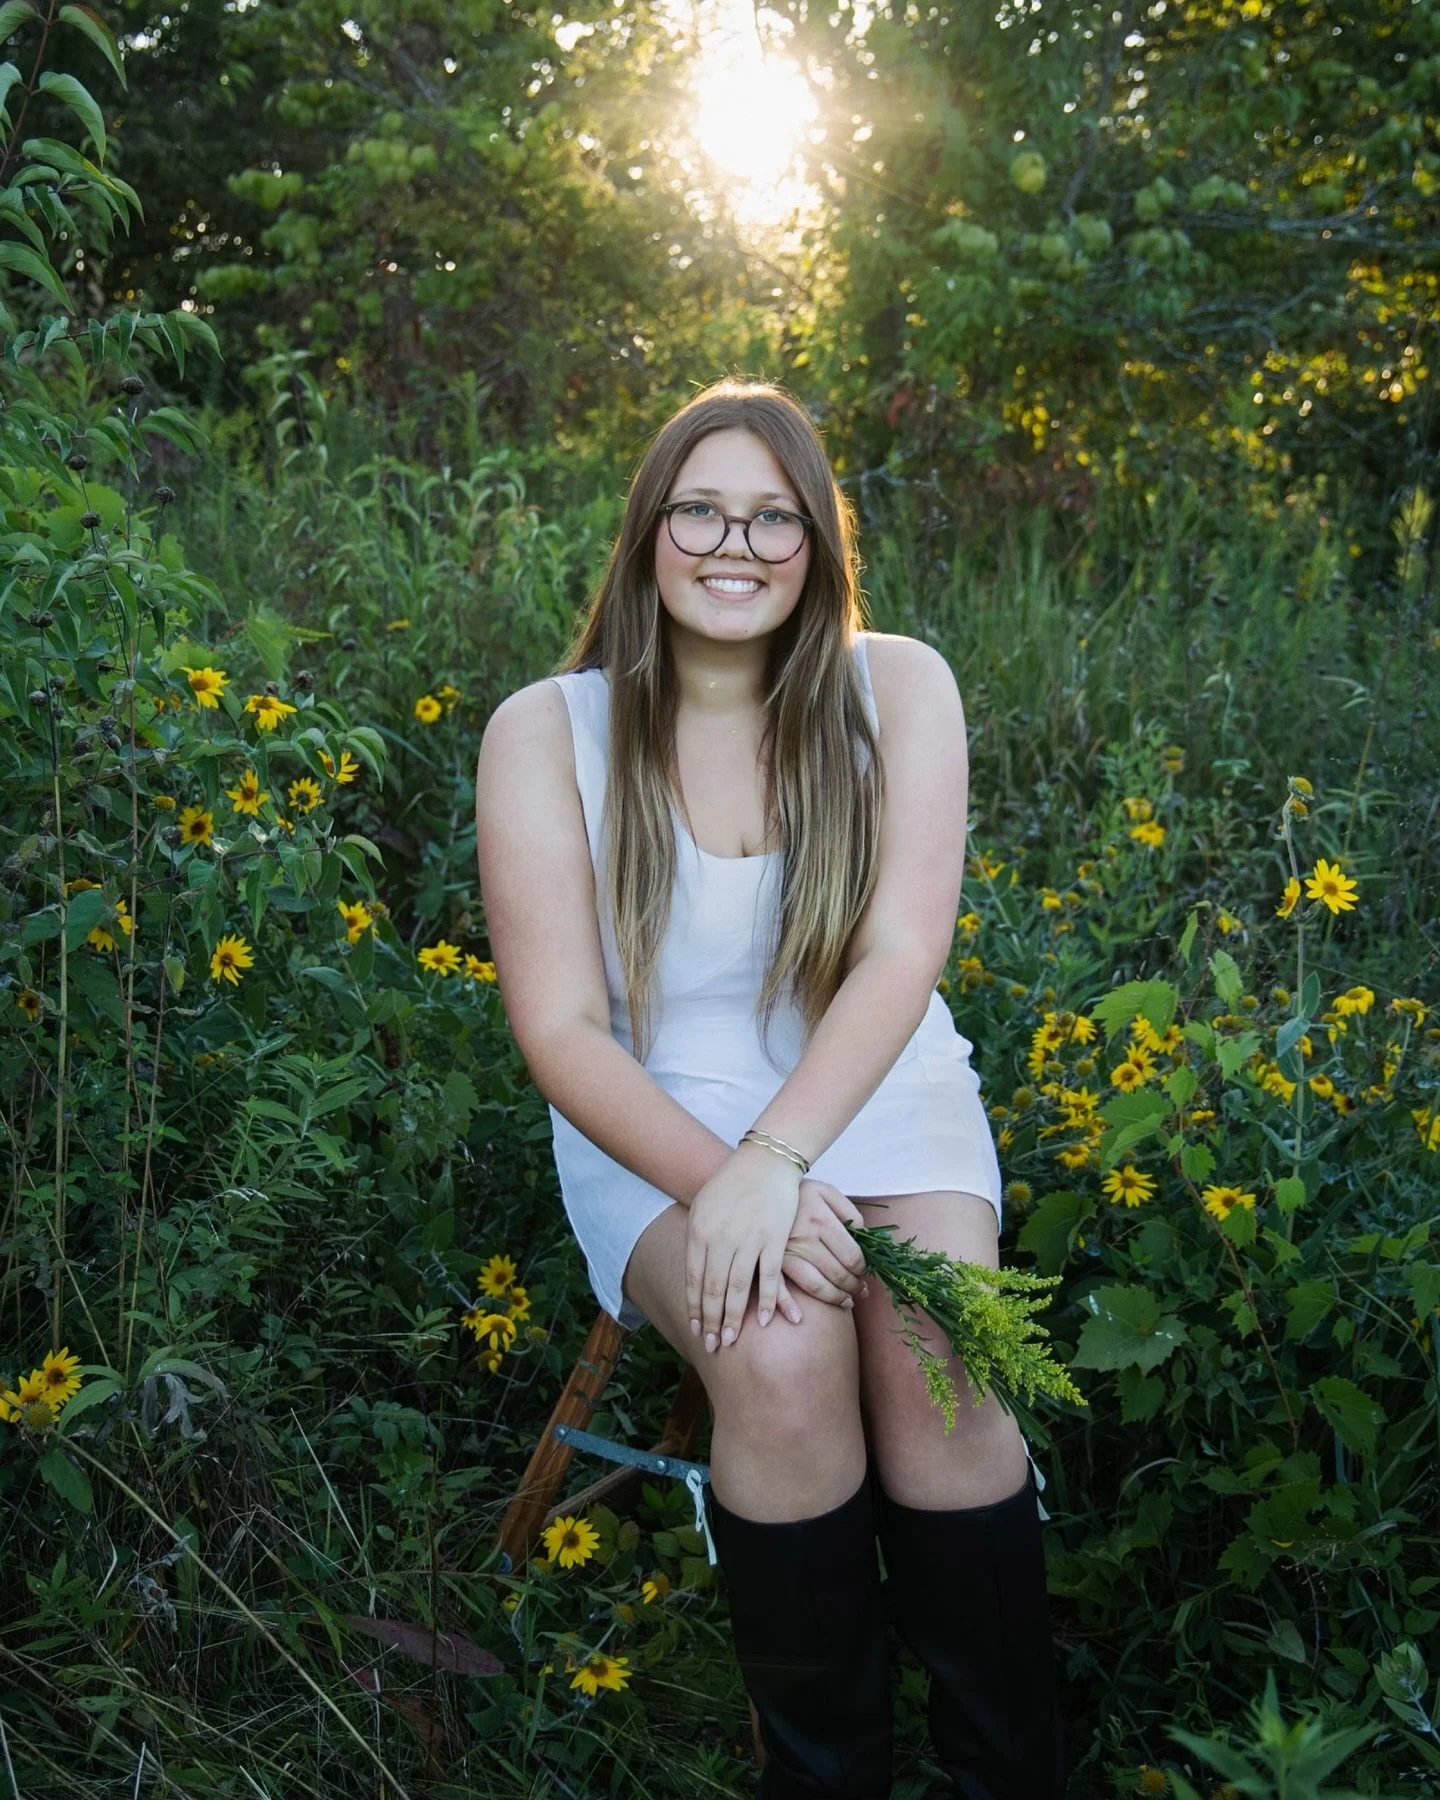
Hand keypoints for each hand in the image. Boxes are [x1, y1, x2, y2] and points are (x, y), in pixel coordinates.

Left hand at [686, 1141, 804, 1353]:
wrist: (764, 1161)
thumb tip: (693, 1273)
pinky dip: (767, 1300)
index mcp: (700, 1232)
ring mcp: (749, 1239)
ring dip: (734, 1318)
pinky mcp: (774, 1239)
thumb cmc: (731, 1184)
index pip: (694, 1280)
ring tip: (731, 1340)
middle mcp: (721, 1238)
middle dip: (712, 1321)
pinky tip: (763, 1321)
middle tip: (712, 1346)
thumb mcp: (703, 1207)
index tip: (696, 1331)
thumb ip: (697, 1240)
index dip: (695, 1309)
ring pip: (738, 1288)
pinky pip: (769, 1276)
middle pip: (713, 1289)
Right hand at [780, 1178, 868, 1315]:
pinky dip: (786, 1306)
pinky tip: (797, 1319)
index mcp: (821, 1220)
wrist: (759, 1186)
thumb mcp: (827, 1191)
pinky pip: (777, 1287)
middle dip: (854, 1287)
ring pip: (815, 1285)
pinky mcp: (768, 1259)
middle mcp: (804, 1238)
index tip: (865, 1273)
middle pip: (838, 1273)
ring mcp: (785, 1251)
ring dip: (835, 1298)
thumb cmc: (798, 1192)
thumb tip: (864, 1236)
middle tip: (861, 1291)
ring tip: (847, 1302)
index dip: (863, 1270)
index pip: (852, 1256)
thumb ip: (849, 1211)